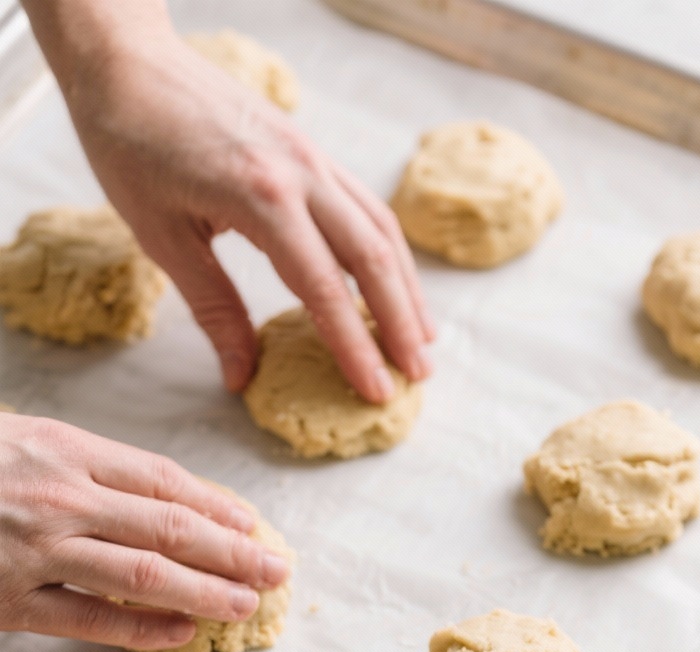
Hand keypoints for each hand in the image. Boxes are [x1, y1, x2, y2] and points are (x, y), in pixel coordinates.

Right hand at [0, 413, 287, 647]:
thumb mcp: (16, 436)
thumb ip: (73, 461)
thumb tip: (140, 488)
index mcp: (65, 452)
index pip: (160, 481)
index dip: (214, 506)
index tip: (249, 525)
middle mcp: (61, 501)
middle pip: (169, 528)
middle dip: (232, 553)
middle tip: (274, 570)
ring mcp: (38, 553)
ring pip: (143, 576)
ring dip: (205, 592)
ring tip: (246, 604)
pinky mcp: (13, 602)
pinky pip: (91, 619)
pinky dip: (143, 629)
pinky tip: (183, 631)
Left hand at [62, 25, 434, 402]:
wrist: (128, 63)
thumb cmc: (131, 147)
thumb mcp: (163, 238)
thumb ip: (213, 309)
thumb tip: (240, 376)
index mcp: (262, 197)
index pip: (324, 289)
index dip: (354, 347)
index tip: (375, 391)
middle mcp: (301, 173)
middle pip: (372, 258)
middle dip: (400, 324)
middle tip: (418, 377)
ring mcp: (312, 155)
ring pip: (380, 228)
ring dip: (407, 288)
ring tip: (422, 340)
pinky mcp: (310, 149)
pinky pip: (364, 205)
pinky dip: (386, 251)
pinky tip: (393, 283)